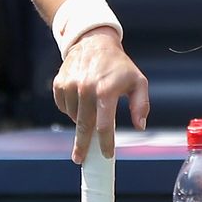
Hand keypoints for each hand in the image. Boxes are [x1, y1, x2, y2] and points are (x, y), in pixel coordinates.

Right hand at [51, 28, 149, 161]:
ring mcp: (70, 86)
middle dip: (82, 145)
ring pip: (73, 117)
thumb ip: (141, 105)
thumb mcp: (138, 81)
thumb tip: (140, 126)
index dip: (106, 143)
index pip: (104, 126)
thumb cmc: (119, 65)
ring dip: (81, 122)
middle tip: (80, 158)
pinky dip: (71, 110)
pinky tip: (80, 102)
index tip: (106, 155)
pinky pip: (63, 107)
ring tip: (91, 111)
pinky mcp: (59, 84)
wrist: (93, 42)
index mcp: (106, 91)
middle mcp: (86, 89)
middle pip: (83, 127)